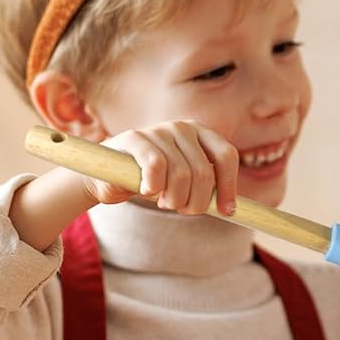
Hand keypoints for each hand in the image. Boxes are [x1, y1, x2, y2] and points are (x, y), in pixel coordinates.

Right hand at [94, 121, 239, 216]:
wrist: (107, 178)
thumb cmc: (152, 182)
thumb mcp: (184, 184)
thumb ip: (205, 188)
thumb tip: (231, 209)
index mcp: (201, 134)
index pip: (226, 156)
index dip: (229, 186)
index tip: (227, 211)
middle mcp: (183, 127)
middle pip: (204, 172)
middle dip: (196, 201)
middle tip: (182, 209)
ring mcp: (159, 130)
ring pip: (181, 174)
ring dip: (174, 199)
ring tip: (163, 201)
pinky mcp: (134, 137)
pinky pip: (156, 166)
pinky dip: (154, 186)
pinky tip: (147, 190)